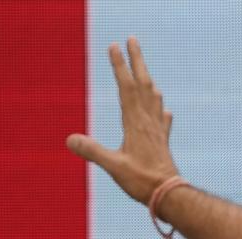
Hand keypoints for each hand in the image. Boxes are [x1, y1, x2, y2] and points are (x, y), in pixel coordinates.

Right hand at [66, 37, 178, 204]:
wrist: (170, 195)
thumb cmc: (142, 182)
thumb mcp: (114, 167)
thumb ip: (93, 152)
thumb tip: (70, 139)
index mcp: (135, 123)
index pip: (127, 88)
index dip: (120, 66)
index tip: (114, 46)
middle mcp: (148, 122)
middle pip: (143, 84)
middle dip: (137, 60)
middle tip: (132, 39)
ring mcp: (158, 132)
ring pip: (154, 99)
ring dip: (148, 81)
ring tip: (146, 72)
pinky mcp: (163, 144)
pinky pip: (163, 121)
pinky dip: (161, 111)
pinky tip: (164, 111)